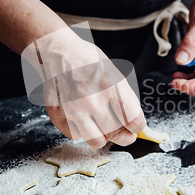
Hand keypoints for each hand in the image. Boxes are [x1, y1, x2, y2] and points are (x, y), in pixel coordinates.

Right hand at [23, 28, 145, 147]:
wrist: (57, 53)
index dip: (138, 126)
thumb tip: (134, 120)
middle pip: (117, 133)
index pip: (132, 119)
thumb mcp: (114, 72)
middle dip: (125, 136)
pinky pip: (77, 136)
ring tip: (104, 128)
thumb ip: (125, 97)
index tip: (137, 126)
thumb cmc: (87, 60)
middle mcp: (91, 101)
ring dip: (104, 137)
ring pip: (97, 141)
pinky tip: (84, 119)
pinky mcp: (58, 116)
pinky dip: (83, 131)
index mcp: (110, 87)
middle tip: (126, 134)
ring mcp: (73, 110)